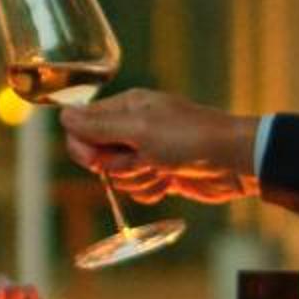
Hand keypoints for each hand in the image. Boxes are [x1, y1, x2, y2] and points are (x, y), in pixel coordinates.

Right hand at [61, 89, 260, 203]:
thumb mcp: (140, 130)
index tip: (94, 159)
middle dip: (116, 166)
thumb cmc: (190, 138)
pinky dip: (151, 190)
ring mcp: (146, 152)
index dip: (83, 146)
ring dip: (138, 179)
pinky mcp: (159, 174)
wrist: (234, 161)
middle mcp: (133, 127)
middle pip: (97, 154)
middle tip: (141, 159)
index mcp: (126, 107)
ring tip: (162, 169)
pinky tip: (169, 182)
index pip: (82, 125)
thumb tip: (63, 116)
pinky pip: (137, 190)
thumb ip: (99, 125)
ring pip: (118, 177)